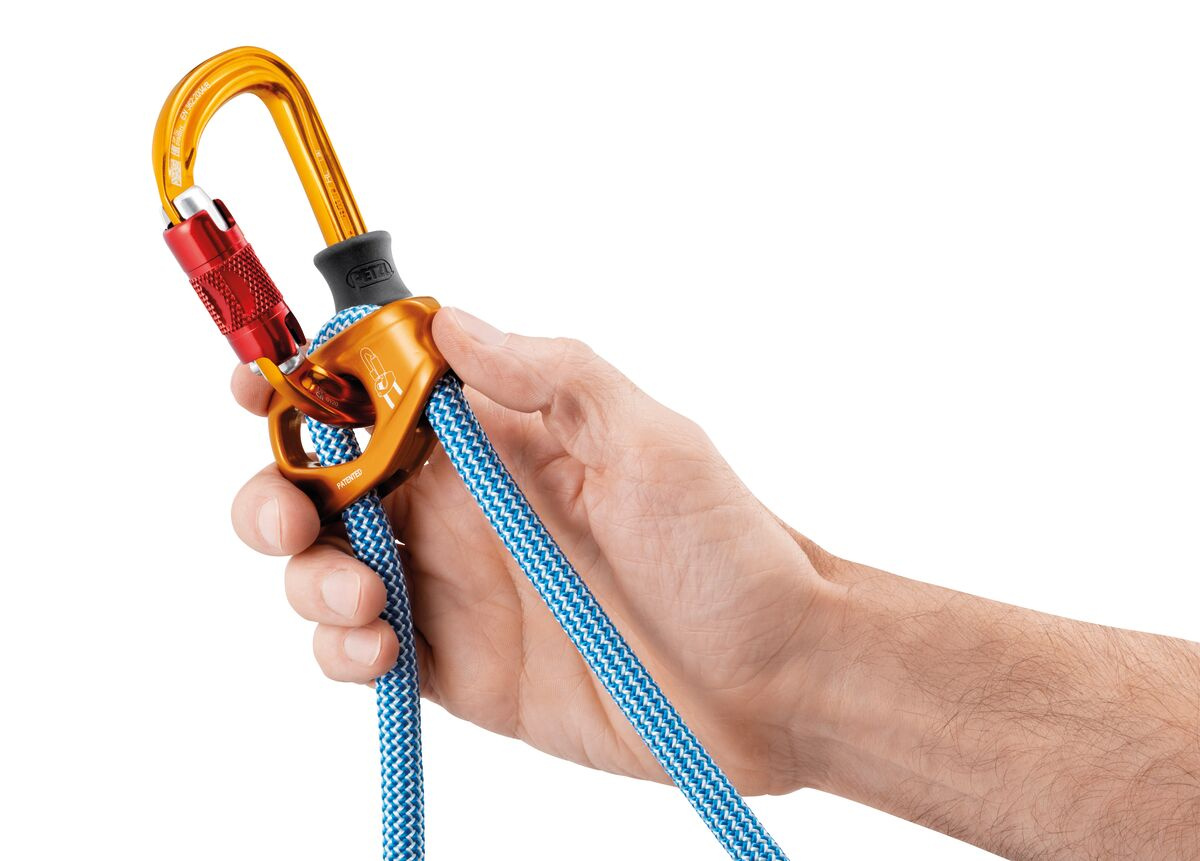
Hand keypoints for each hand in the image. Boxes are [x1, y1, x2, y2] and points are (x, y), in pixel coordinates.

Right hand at [229, 307, 837, 794]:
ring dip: (307, 575)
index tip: (256, 386)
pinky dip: (340, 650)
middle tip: (287, 513)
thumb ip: (549, 377)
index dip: (304, 382)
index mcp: (497, 438)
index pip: (374, 393)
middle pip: (322, 482)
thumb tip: (449, 318)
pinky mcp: (457, 668)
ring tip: (362, 596)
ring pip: (324, 567)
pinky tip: (377, 649)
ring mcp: (454, 588)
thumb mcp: (649, 441)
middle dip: (275, 489)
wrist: (770, 682)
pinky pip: (361, 651)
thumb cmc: (724, 551)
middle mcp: (462, 506)